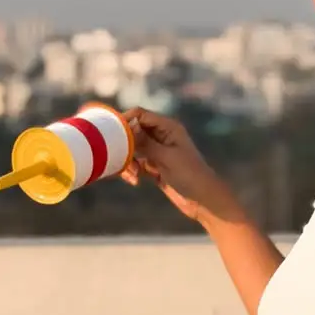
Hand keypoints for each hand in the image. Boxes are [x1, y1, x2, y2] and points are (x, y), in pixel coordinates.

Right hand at [120, 108, 239, 226]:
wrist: (203, 200)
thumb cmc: (190, 174)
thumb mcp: (166, 157)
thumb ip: (146, 143)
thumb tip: (128, 126)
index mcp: (168, 127)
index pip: (141, 115)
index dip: (126, 120)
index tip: (111, 134)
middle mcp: (162, 136)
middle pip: (134, 132)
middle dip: (125, 146)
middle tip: (120, 159)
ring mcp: (157, 152)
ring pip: (132, 150)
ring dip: (128, 161)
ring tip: (133, 175)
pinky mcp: (154, 167)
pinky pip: (136, 163)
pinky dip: (132, 171)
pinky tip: (135, 181)